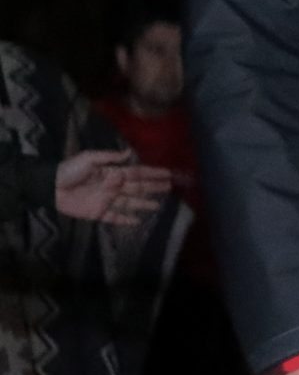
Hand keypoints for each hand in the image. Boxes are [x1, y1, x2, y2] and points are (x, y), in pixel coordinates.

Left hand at [54, 149, 171, 223]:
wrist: (51, 188)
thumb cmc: (69, 171)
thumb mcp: (89, 158)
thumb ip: (109, 157)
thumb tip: (129, 153)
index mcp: (113, 173)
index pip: (137, 173)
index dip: (152, 173)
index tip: (168, 173)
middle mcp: (113, 187)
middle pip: (137, 188)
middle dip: (153, 187)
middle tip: (170, 188)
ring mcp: (107, 201)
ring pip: (130, 203)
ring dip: (144, 204)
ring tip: (159, 206)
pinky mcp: (99, 213)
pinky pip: (115, 217)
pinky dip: (126, 220)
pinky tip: (137, 221)